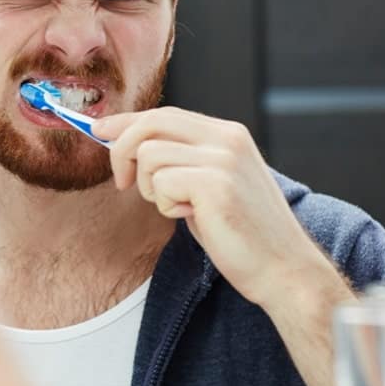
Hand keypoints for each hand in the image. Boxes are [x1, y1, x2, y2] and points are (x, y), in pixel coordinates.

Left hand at [93, 107, 334, 309]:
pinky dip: (166, 206)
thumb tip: (128, 145)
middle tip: (122, 183)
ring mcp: (223, 159)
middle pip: (151, 123)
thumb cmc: (242, 234)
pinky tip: (192, 218)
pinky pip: (161, 183)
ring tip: (180, 208)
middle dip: (122, 150)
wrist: (284, 271)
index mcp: (228, 134)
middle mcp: (227, 139)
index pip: (164, 114)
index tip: (100, 131)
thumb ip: (180, 161)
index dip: (127, 122)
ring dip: (152, 189)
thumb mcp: (210, 185)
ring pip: (149, 156)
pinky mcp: (215, 184)